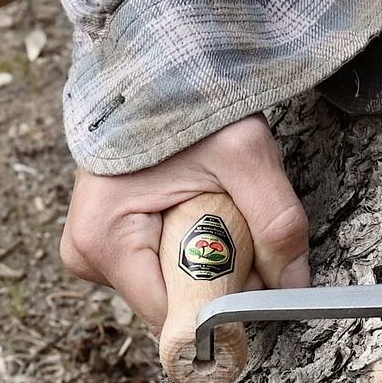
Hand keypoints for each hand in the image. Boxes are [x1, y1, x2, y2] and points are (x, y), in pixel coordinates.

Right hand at [60, 115, 311, 332]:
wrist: (156, 66)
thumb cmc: (188, 101)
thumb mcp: (244, 155)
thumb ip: (276, 222)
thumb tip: (295, 287)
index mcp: (103, 242)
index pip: (175, 316)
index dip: (226, 307)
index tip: (261, 277)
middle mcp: (87, 255)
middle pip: (173, 306)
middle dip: (220, 282)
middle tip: (241, 225)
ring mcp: (93, 250)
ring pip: (172, 288)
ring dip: (209, 263)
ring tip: (217, 206)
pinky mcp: (108, 242)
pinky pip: (163, 268)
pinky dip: (193, 250)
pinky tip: (199, 209)